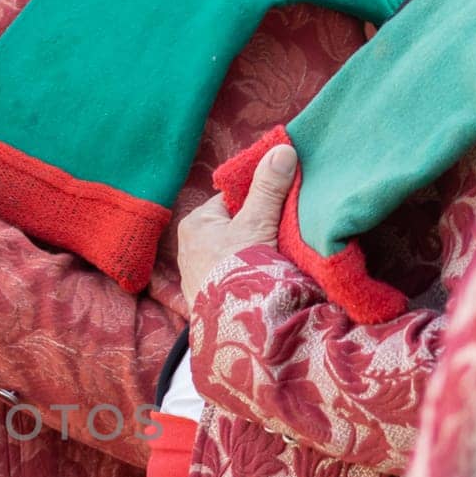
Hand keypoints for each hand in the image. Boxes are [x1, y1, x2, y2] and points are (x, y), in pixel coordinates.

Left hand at [176, 145, 296, 307]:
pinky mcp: (210, 298)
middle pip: (236, 225)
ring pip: (236, 251)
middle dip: (259, 227)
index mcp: (195, 223)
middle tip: (285, 231)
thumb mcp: (258, 223)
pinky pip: (234, 275)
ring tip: (280, 255)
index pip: (233, 200)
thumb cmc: (239, 269)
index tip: (282, 203)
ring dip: (257, 252)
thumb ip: (269, 188)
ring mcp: (199, 275)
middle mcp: (190, 247)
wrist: (235, 327)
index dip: (260, 200)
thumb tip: (282, 148)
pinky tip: (266, 277)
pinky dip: (250, 274)